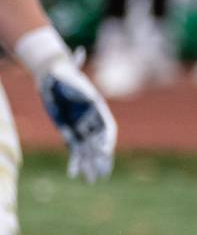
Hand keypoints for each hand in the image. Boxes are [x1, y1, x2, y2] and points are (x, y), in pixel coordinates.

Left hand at [39, 61, 116, 182]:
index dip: (106, 141)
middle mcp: (91, 120)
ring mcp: (81, 126)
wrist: (52, 77)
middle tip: (104, 174)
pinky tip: (75, 174)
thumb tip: (79, 54)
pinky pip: (74, 150)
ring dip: (90, 165)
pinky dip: (76, 162)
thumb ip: (75, 71)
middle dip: (102, 159)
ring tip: (92, 180)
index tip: (105, 152)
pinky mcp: (70, 131)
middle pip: (99, 143)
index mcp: (96, 109)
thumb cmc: (62, 75)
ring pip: (88, 150)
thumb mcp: (68, 76)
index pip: (106, 128)